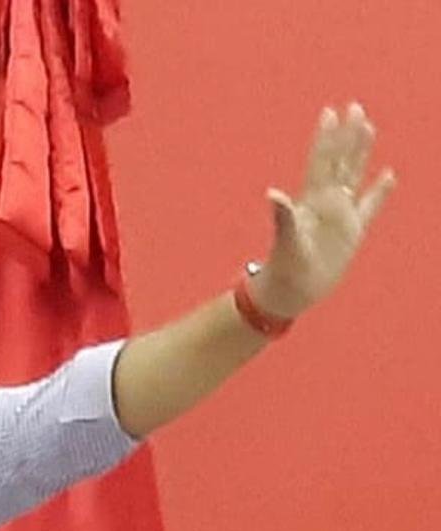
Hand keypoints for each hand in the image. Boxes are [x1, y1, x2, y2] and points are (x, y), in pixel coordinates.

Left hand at [251, 102, 395, 319]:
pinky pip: (370, 205)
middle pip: (340, 161)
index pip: (321, 162)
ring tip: (368, 126)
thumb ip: (283, 217)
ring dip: (361, 152)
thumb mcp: (286, 242)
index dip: (326, 138)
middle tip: (353, 106)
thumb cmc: (284, 268)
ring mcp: (340, 215)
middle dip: (346, 135)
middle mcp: (326, 203)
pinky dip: (380, 190)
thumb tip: (272, 194)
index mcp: (311, 201)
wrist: (290, 292)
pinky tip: (389, 173)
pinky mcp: (352, 231)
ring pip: (354, 175)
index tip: (330, 112)